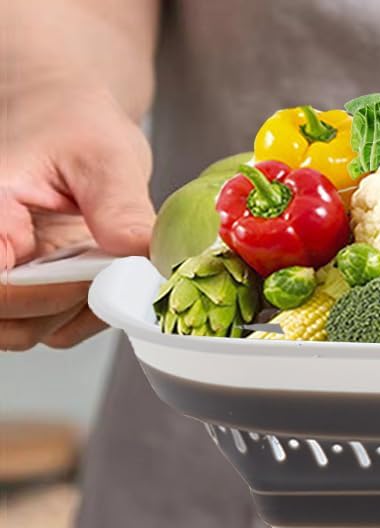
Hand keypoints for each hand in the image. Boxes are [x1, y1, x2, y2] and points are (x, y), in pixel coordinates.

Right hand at [1, 87, 153, 350]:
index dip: (36, 291)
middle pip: (5, 315)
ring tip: (105, 267)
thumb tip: (141, 259)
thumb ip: (119, 208)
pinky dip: (83, 318)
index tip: (84, 275)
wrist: (69, 120)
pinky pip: (48, 328)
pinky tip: (103, 280)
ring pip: (24, 330)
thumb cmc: (75, 124)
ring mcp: (5, 274)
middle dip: (65, 304)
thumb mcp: (106, 154)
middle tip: (108, 268)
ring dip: (76, 315)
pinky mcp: (28, 290)